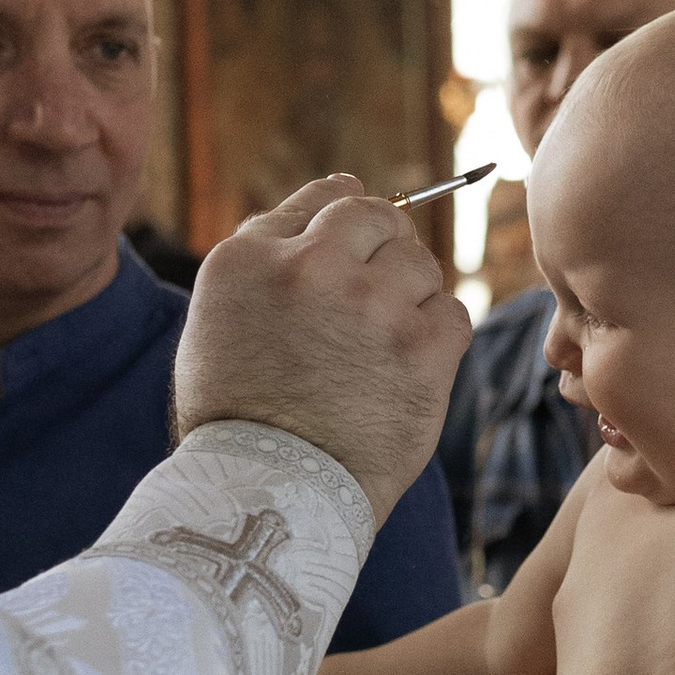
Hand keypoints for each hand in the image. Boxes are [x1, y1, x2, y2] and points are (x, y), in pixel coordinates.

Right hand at [174, 174, 467, 520]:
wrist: (271, 496)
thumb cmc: (241, 411)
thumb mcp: (222, 313)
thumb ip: (274, 239)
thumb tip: (348, 179)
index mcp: (250, 256)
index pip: (328, 198)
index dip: (348, 229)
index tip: (352, 260)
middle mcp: (312, 267)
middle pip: (382, 221)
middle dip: (383, 257)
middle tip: (367, 314)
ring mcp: (373, 305)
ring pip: (421, 267)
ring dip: (409, 301)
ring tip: (377, 353)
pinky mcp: (423, 349)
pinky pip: (453, 314)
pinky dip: (436, 339)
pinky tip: (404, 372)